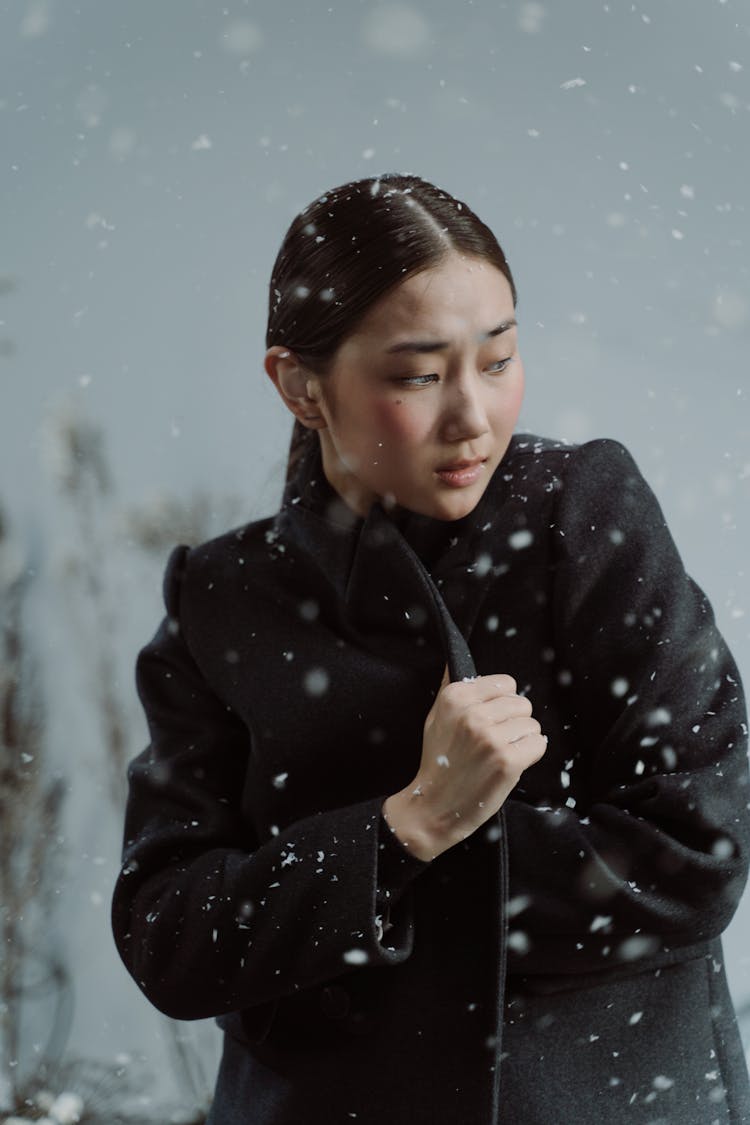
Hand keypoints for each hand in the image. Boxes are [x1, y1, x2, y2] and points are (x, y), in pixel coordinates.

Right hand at [382, 666, 546, 859]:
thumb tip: (456, 663)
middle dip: (514, 722)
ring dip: (522, 740)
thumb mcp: (435, 718)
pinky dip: (530, 756)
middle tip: (495, 741)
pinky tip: (510, 764)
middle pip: (522, 703)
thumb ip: (450, 689)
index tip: (491, 718)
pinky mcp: (508, 761)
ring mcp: (491, 738)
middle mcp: (473, 714)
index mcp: (455, 697)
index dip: (502, 702)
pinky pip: (539, 744)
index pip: (505, 683)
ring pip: (533, 725)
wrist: (434, 806)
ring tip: (500, 754)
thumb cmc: (438, 762)